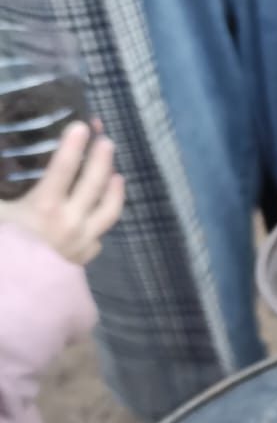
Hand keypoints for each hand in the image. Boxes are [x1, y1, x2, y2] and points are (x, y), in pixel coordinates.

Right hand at [0, 121, 124, 264]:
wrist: (7, 298)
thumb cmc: (0, 250)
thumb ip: (2, 186)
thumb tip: (4, 166)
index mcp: (43, 207)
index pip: (65, 167)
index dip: (74, 144)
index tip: (82, 125)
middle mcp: (69, 222)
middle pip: (95, 183)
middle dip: (102, 158)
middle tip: (106, 140)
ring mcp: (80, 243)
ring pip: (108, 210)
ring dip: (115, 190)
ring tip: (118, 175)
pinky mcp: (81, 261)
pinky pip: (98, 237)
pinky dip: (100, 223)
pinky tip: (98, 216)